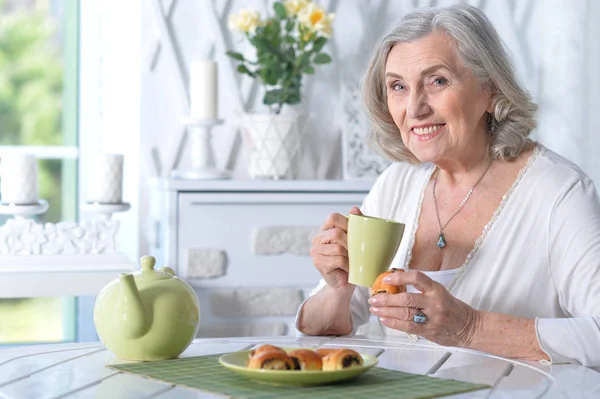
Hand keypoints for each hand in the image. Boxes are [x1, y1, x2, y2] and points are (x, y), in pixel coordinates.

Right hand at [310, 206, 362, 289]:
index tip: (355, 233)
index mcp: (325, 230)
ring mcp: (316, 251)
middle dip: (350, 243)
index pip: (333, 217)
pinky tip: (348, 269)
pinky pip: (338, 260)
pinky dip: (347, 265)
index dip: (346, 223)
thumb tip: (354, 209)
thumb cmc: (350, 261)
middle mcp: (317, 239)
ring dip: (350, 256)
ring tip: (351, 262)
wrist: (344, 283)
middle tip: (356, 252)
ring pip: (338, 247)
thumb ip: (355, 224)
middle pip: (336, 233)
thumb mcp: (355, 241)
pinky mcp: (318, 263)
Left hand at [367, 271, 481, 347]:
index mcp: (436, 289)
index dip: (400, 277)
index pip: (417, 278)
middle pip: (406, 299)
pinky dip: (394, 323)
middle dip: (387, 299)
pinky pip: (408, 327)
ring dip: (387, 311)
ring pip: (405, 314)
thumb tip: (395, 286)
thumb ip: (421, 291)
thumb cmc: (452, 308)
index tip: (386, 278)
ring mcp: (432, 318)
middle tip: (373, 298)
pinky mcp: (429, 331)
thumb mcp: (439, 293)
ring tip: (375, 309)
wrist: (469, 327)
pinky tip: (384, 319)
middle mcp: (434, 303)